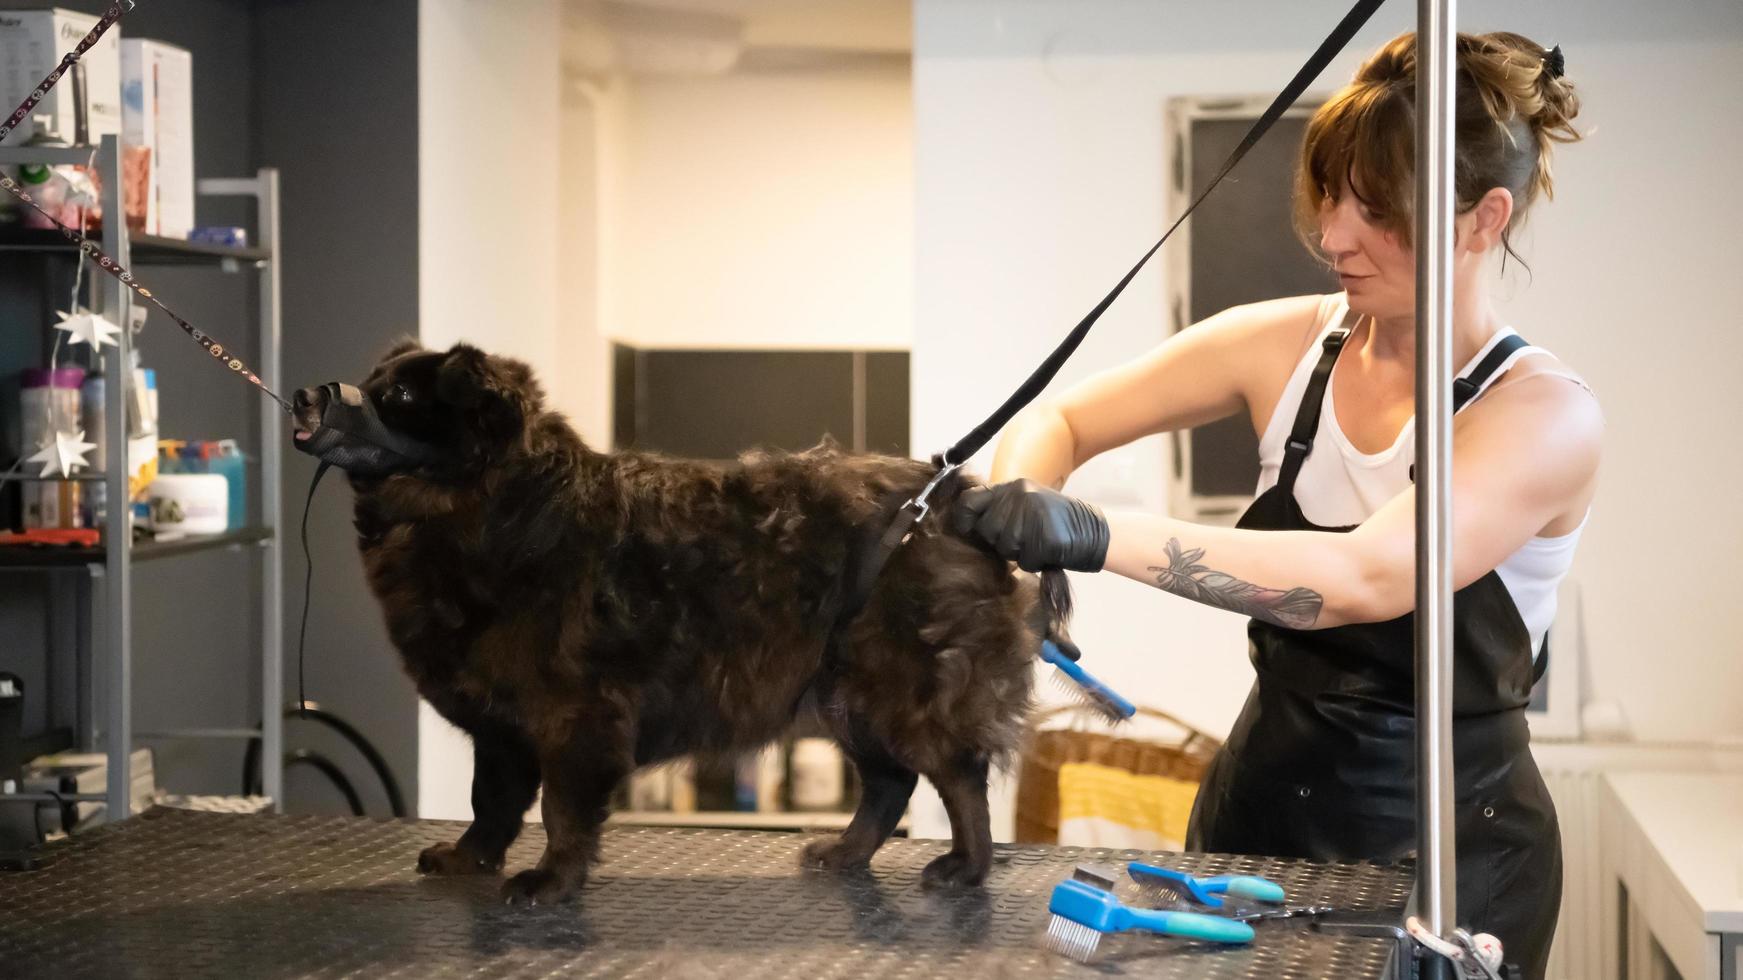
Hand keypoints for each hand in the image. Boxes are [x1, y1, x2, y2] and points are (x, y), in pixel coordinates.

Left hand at [951, 479, 1109, 572]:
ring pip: (1005, 548)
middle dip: (1000, 541)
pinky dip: (1035, 562)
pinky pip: (1025, 561)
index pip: (970, 500)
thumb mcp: (1025, 503)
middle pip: (987, 530)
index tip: (966, 530)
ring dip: (1019, 553)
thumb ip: (998, 508)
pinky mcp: (1045, 537)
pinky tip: (1047, 551)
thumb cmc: (1053, 522)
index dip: (963, 519)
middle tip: (1023, 538)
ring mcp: (1032, 516)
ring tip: (1037, 543)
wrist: (1092, 531)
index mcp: (1012, 487)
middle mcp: (1019, 497)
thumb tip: (964, 525)